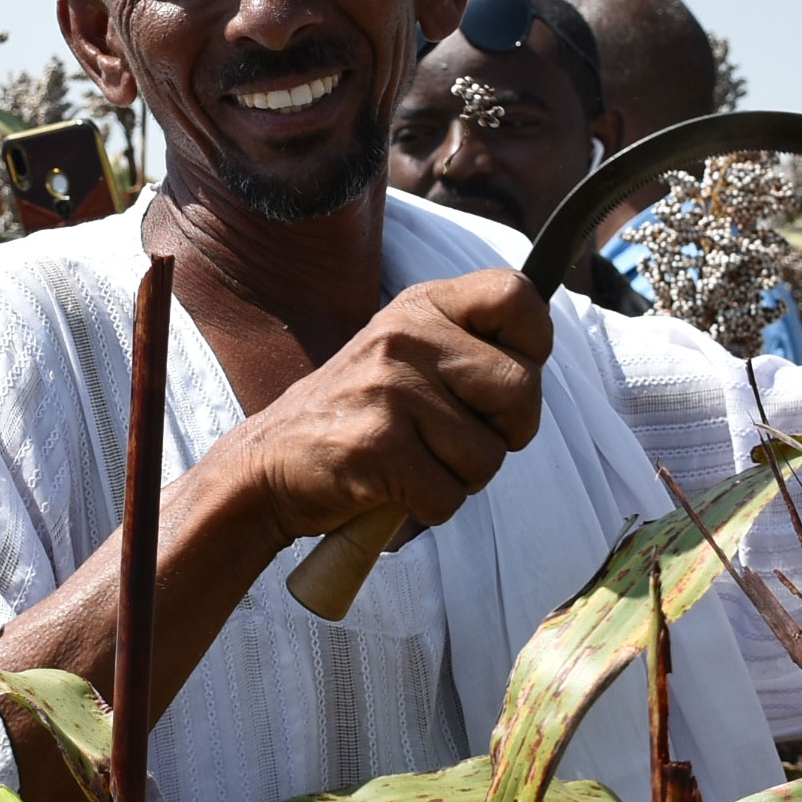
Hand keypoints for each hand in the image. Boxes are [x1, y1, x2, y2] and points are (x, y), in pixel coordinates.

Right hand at [226, 267, 549, 551]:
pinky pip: (450, 495)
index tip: (504, 380)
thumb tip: (536, 360)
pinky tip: (394, 489)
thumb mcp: (403, 354)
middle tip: (459, 440)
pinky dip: (430, 508)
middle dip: (507, 432)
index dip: (533, 343)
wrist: (265, 466)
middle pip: (522, 387)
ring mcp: (390, 390)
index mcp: (421, 307)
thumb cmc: (355, 417)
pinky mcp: (377, 446)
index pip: (516, 294)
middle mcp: (406, 336)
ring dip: (462, 478)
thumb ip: (464, 347)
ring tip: (416, 463)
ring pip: (489, 454)